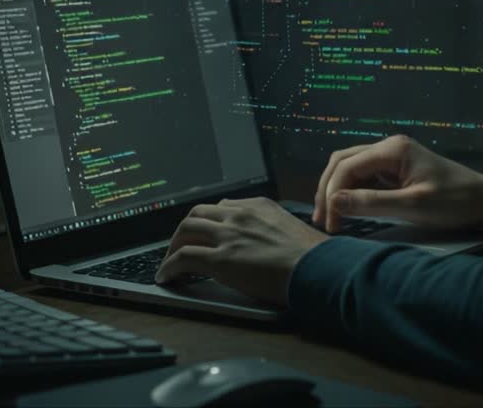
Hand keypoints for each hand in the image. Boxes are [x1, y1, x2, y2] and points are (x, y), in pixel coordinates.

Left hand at [155, 197, 329, 306]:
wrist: (316, 267)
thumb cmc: (312, 256)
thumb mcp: (292, 230)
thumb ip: (273, 229)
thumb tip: (268, 244)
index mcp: (259, 206)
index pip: (223, 207)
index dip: (210, 221)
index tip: (206, 232)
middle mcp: (240, 215)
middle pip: (198, 213)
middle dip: (186, 229)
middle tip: (181, 244)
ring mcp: (228, 235)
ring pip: (186, 230)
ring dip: (173, 245)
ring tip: (170, 260)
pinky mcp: (220, 259)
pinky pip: (183, 258)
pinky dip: (169, 266)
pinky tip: (166, 276)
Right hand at [312, 134, 482, 233]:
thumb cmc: (454, 202)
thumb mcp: (413, 206)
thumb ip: (372, 203)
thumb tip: (334, 202)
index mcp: (393, 149)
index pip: (347, 166)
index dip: (332, 193)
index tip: (330, 222)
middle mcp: (389, 147)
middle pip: (343, 162)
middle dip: (328, 189)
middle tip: (321, 220)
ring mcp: (392, 157)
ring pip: (351, 168)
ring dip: (337, 190)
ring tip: (329, 217)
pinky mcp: (396, 170)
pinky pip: (364, 176)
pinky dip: (351, 192)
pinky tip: (346, 209)